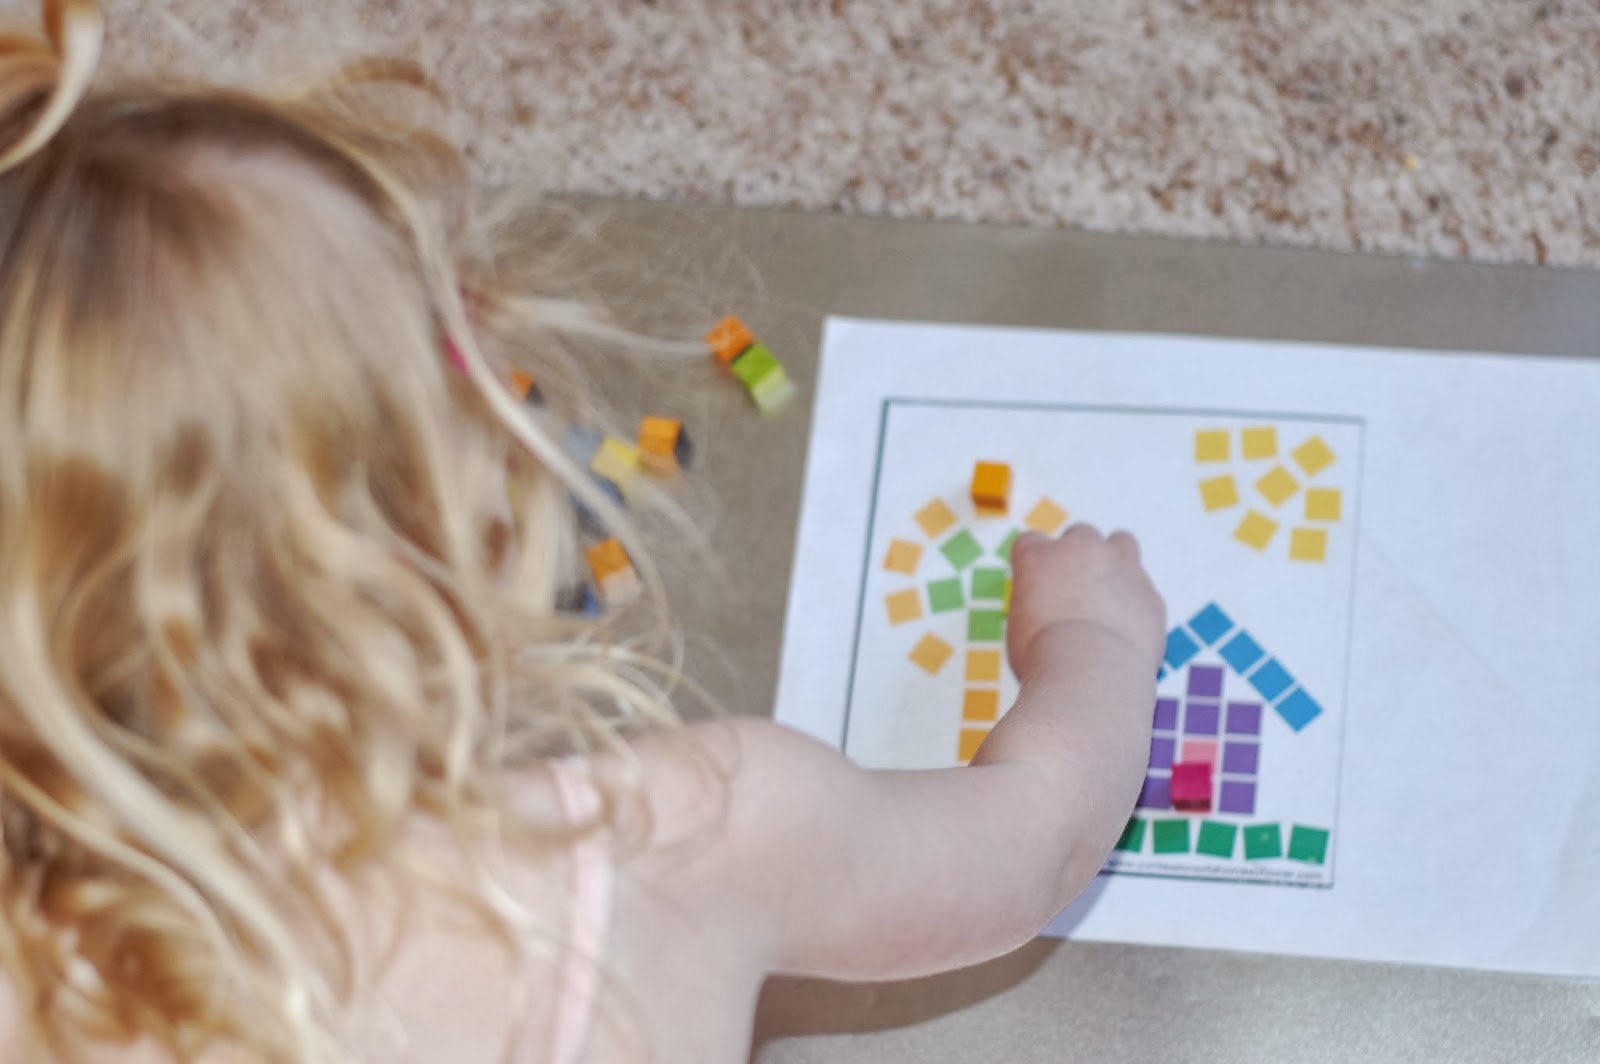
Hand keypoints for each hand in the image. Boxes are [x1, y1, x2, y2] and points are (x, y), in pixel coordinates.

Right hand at [1005, 525, 1165, 679]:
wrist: (1090, 674)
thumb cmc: (1043, 657)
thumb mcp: (1019, 626)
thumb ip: (1035, 604)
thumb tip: (1045, 609)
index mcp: (1038, 557)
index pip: (1030, 542)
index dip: (1034, 565)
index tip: (1036, 586)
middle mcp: (1081, 550)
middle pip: (1080, 534)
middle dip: (1078, 555)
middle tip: (1074, 589)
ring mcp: (1121, 567)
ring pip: (1122, 543)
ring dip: (1115, 561)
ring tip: (1108, 594)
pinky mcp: (1150, 594)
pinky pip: (1144, 589)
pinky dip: (1136, 603)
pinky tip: (1126, 628)